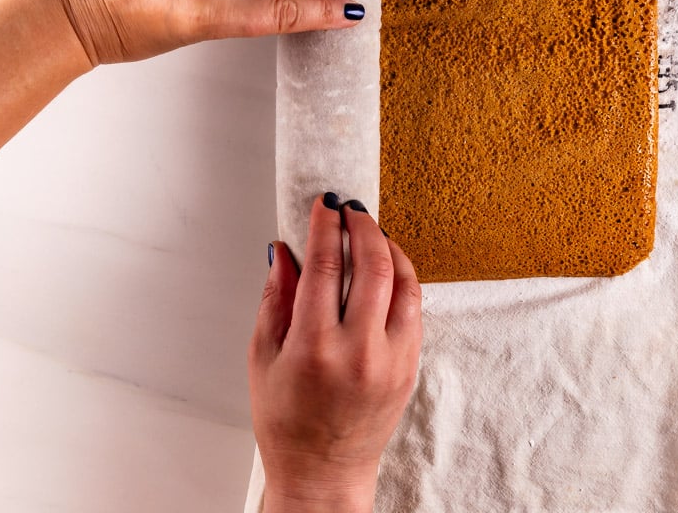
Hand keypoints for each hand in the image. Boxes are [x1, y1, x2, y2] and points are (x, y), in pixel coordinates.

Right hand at [249, 194, 422, 512]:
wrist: (323, 472)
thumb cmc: (286, 422)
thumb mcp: (263, 358)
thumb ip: (275, 299)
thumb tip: (283, 252)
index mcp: (315, 348)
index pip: (327, 267)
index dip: (326, 227)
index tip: (324, 205)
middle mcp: (359, 352)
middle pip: (373, 266)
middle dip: (362, 227)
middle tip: (350, 210)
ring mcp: (391, 360)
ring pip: (404, 283)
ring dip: (389, 248)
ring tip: (371, 233)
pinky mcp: (410, 367)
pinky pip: (413, 309)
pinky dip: (402, 279)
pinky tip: (386, 268)